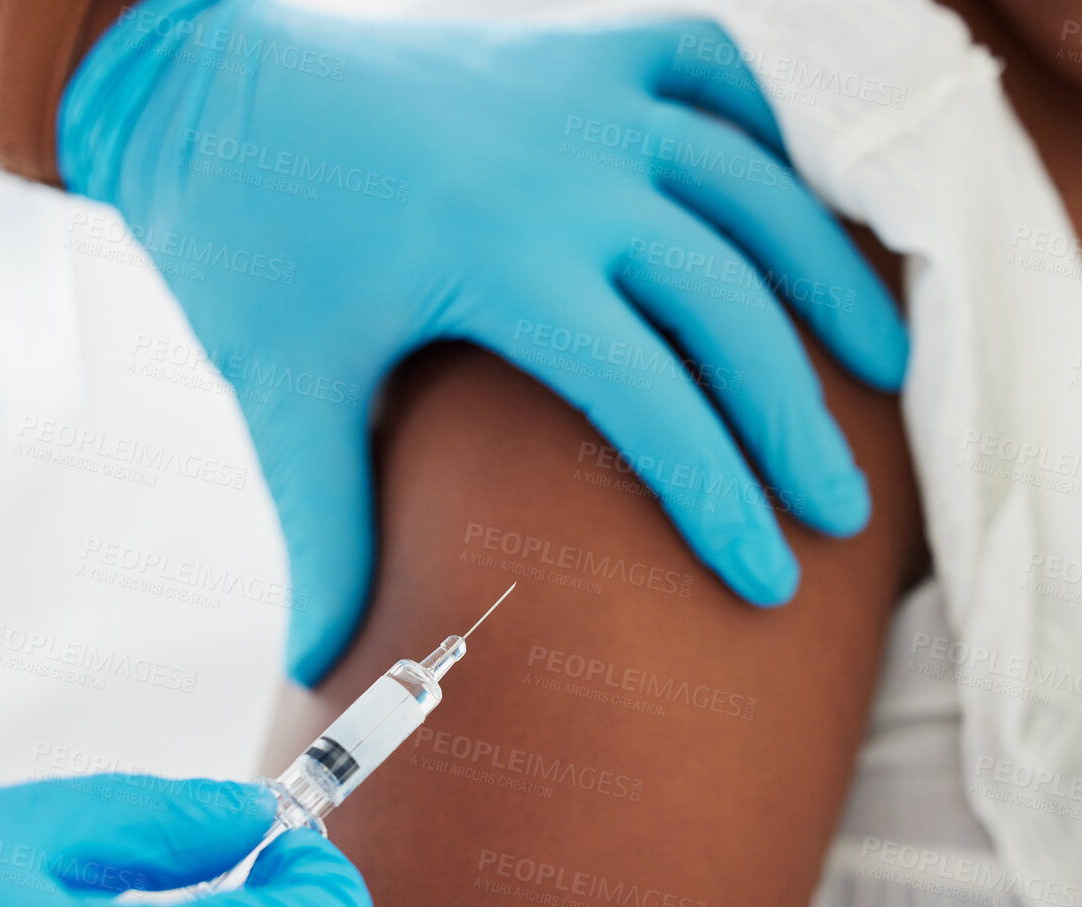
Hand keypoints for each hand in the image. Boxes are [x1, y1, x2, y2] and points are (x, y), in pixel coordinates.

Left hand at [58, 1, 908, 682]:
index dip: (720, 500)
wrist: (194, 77)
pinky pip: (713, 71)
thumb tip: (318, 669)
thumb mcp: (281, 393)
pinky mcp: (579, 43)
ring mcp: (583, 93)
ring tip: (886, 368)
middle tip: (846, 514)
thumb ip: (324, 532)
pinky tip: (800, 203)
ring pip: (756, 187)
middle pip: (732, 308)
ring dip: (831, 279)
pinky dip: (769, 132)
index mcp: (499, 258)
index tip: (770, 585)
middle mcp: (567, 168)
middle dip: (798, 422)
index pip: (650, 401)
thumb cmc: (242, 244)